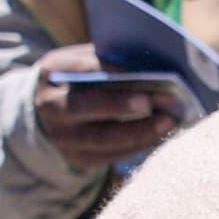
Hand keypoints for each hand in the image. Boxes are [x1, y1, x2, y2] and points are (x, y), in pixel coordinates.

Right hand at [32, 46, 186, 170]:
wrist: (54, 110)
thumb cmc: (83, 76)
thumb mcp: (87, 60)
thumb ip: (110, 60)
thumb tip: (152, 65)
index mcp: (52, 71)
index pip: (81, 69)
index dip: (110, 71)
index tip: (141, 70)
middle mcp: (50, 106)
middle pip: (83, 106)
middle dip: (118, 104)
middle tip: (150, 101)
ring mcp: (61, 136)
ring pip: (100, 138)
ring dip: (137, 130)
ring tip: (168, 121)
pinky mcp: (78, 158)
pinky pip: (110, 155)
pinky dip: (138, 145)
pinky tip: (160, 135)